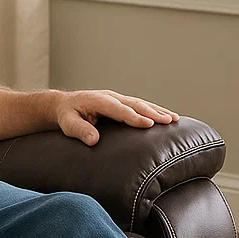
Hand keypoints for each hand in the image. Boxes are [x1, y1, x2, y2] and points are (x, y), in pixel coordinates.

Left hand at [55, 90, 178, 146]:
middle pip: (135, 104)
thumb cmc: (66, 115)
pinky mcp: (121, 103)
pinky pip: (139, 106)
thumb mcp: (68, 124)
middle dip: (153, 112)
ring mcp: (117, 98)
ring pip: (140, 103)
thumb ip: (80, 130)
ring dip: (157, 111)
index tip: (149, 124)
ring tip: (174, 119)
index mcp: (99, 101)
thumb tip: (93, 140)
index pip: (119, 109)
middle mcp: (111, 97)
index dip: (134, 117)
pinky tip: (165, 117)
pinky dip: (153, 110)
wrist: (64, 105)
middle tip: (170, 120)